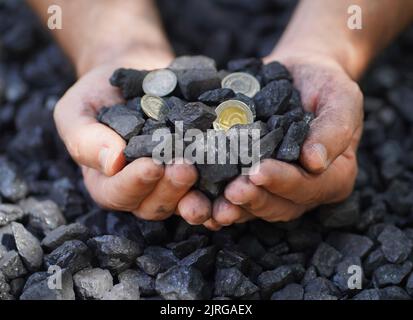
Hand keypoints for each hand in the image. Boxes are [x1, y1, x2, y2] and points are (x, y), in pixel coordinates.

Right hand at [54, 52, 211, 222]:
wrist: (134, 74)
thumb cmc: (99, 94)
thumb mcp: (76, 111)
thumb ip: (84, 139)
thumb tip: (112, 164)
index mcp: (108, 183)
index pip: (118, 194)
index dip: (135, 183)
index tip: (151, 165)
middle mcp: (142, 190)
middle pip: (155, 205)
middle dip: (171, 189)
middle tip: (184, 166)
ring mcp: (171, 183)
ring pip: (184, 202)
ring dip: (196, 195)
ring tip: (206, 173)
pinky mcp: (197, 170)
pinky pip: (209, 187)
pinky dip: (220, 189)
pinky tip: (232, 178)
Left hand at [210, 54, 362, 226]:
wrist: (296, 74)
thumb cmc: (324, 85)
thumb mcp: (341, 98)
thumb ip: (333, 129)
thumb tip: (315, 162)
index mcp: (331, 177)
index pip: (308, 187)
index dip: (283, 182)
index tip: (259, 171)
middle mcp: (301, 189)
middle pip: (277, 205)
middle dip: (252, 200)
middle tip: (231, 192)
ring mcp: (272, 186)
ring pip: (251, 208)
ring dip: (229, 209)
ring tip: (207, 207)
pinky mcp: (246, 177)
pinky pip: (230, 195)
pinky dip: (212, 200)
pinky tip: (193, 198)